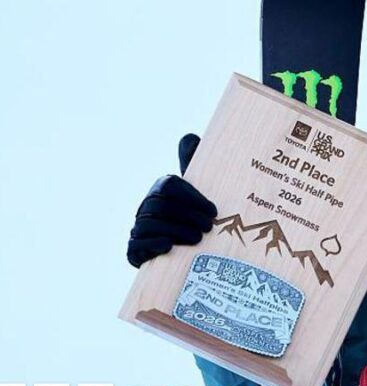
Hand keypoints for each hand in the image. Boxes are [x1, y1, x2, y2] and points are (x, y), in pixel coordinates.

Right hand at [126, 134, 217, 267]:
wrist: (185, 247)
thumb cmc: (197, 213)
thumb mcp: (200, 190)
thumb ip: (195, 164)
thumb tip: (190, 136)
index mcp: (162, 188)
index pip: (171, 186)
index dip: (192, 198)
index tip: (213, 210)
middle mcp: (147, 205)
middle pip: (161, 206)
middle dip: (188, 216)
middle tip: (209, 226)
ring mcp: (138, 227)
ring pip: (151, 225)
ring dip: (176, 231)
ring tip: (197, 238)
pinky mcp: (134, 249)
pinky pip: (136, 244)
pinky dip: (153, 244)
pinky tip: (169, 246)